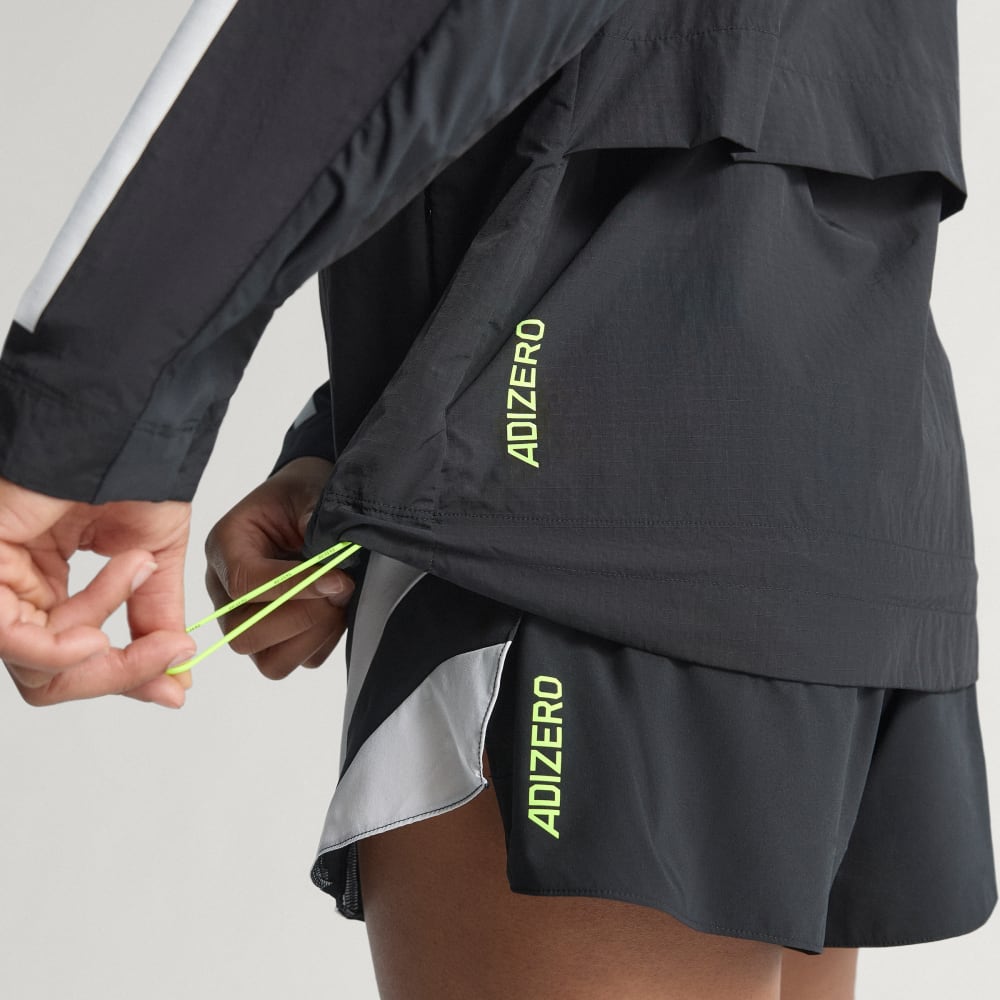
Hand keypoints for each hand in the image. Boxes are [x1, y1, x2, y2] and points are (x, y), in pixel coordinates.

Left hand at [0, 477, 196, 707]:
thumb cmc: (133, 466)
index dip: (126, 677)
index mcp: (48, 580)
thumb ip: (154, 616)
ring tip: (136, 575)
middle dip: (114, 673)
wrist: (123, 419)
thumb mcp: (153, 555)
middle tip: (166, 655)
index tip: (174, 686)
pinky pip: (10, 639)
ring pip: (34, 664)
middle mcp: (15, 584)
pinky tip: (98, 636)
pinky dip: (57, 650)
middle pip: (49, 672)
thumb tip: (175, 674)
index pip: (73, 654)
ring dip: (99, 642)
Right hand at [204, 457, 353, 679]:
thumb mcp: (308, 491)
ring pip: (269, 660)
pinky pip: (297, 662)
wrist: (308, 504)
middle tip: (340, 588)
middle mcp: (226, 591)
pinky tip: (337, 610)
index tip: (336, 578)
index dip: (293, 587)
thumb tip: (329, 561)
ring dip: (314, 635)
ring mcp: (247, 620)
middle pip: (244, 634)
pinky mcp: (274, 641)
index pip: (245, 581)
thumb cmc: (301, 495)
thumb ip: (315, 517)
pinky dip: (323, 643)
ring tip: (339, 600)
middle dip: (302, 616)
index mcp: (225, 546)